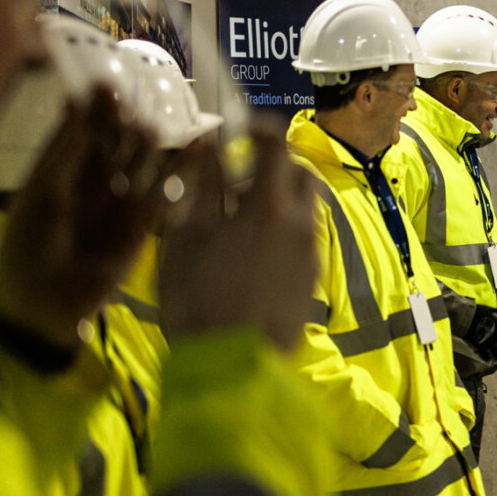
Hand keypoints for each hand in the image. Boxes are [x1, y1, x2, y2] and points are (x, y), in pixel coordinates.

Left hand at [0, 88, 167, 345]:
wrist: (44, 304)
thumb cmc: (29, 245)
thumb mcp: (43, 192)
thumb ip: (67, 149)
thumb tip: (77, 100)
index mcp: (64, 169)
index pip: (85, 128)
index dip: (97, 106)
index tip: (110, 81)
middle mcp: (95, 180)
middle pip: (118, 140)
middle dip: (128, 119)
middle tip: (142, 99)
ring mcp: (122, 200)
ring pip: (142, 161)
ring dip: (152, 142)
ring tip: (160, 123)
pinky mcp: (145, 222)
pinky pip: (165, 190)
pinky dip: (182, 169)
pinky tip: (197, 145)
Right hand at [159, 116, 318, 350]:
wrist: (233, 368)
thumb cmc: (197, 301)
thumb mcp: (186, 238)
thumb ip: (202, 186)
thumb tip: (208, 144)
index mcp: (267, 205)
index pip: (274, 143)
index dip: (258, 127)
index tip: (239, 129)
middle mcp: (299, 222)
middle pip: (299, 172)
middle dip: (274, 164)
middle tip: (238, 177)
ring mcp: (309, 251)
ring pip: (304, 206)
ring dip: (279, 199)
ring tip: (242, 217)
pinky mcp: (311, 277)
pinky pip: (303, 237)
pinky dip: (283, 229)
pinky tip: (253, 251)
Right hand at [465, 308, 496, 370]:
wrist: (465, 317)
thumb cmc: (477, 312)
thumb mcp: (491, 311)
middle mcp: (495, 337)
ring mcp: (488, 343)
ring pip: (496, 355)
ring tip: (496, 360)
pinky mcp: (479, 347)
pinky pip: (486, 357)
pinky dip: (487, 359)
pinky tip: (487, 360)